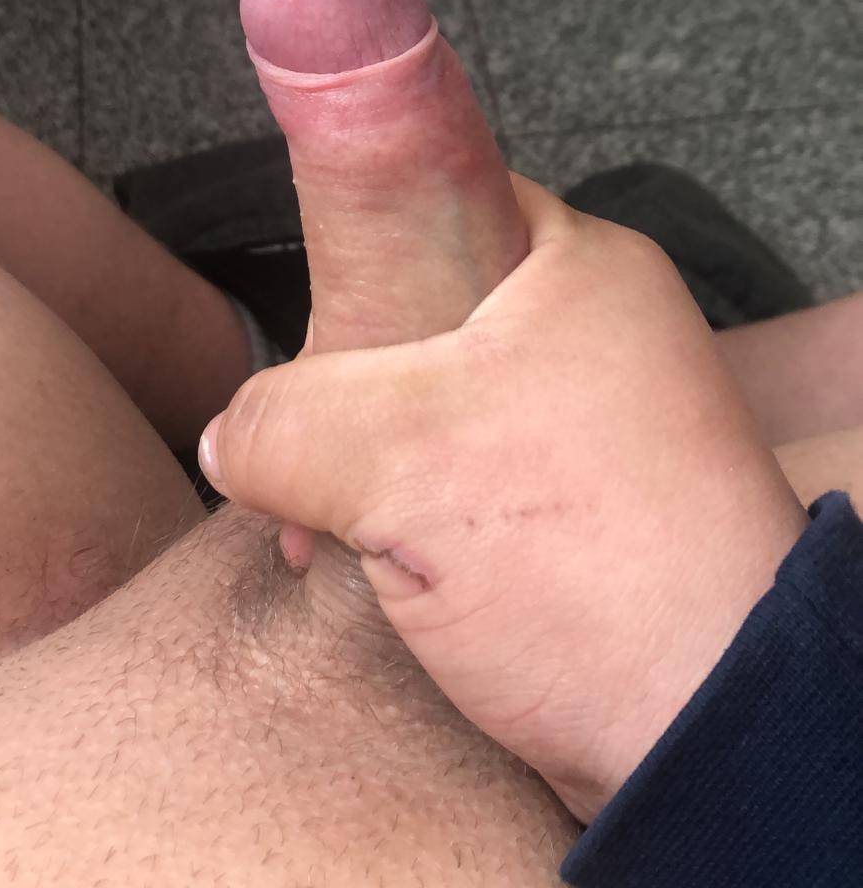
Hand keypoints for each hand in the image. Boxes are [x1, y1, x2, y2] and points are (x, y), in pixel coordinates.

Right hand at [202, 174, 805, 823]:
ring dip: (369, 468)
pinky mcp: (585, 506)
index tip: (306, 323)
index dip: (359, 254)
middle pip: (426, 317)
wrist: (704, 730)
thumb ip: (285, 423)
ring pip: (440, 410)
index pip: (443, 205)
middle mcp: (602, 333)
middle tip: (301, 452)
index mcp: (582, 271)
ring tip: (319, 529)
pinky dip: (414, 515)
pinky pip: (472, 481)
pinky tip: (365, 566)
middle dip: (345, 394)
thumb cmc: (583, 559)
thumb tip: (231, 436)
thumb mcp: (400, 460)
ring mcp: (597, 423)